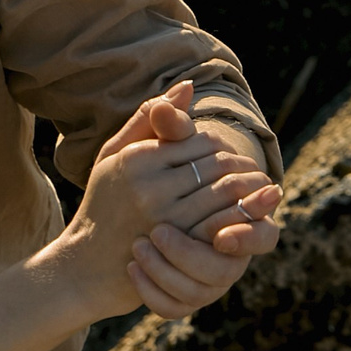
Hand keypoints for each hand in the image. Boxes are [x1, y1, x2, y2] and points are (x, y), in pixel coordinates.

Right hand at [57, 86, 277, 319]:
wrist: (89, 264)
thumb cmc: (104, 202)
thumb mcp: (114, 155)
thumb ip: (148, 120)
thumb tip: (188, 86)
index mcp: (135, 159)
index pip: (199, 140)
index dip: (221, 146)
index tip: (228, 155)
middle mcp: (149, 186)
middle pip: (217, 164)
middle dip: (242, 167)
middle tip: (254, 172)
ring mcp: (165, 218)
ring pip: (225, 192)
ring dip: (251, 190)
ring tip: (261, 190)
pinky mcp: (178, 247)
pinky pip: (223, 224)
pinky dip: (244, 217)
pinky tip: (250, 215)